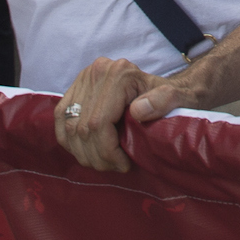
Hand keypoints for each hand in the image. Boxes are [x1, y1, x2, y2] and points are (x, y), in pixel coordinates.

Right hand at [56, 57, 174, 171]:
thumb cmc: (172, 96)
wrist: (164, 87)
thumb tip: (138, 111)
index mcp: (119, 73)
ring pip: (69, 127)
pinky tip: (88, 152)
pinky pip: (62, 119)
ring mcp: (83, 78)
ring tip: (104, 163)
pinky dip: (70, 141)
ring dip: (83, 153)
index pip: (99, 122)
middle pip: (82, 128)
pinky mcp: (75, 87)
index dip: (107, 151)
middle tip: (114, 167)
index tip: (123, 164)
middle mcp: (97, 72)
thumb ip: (164, 101)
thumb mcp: (177, 97)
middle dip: (96, 156)